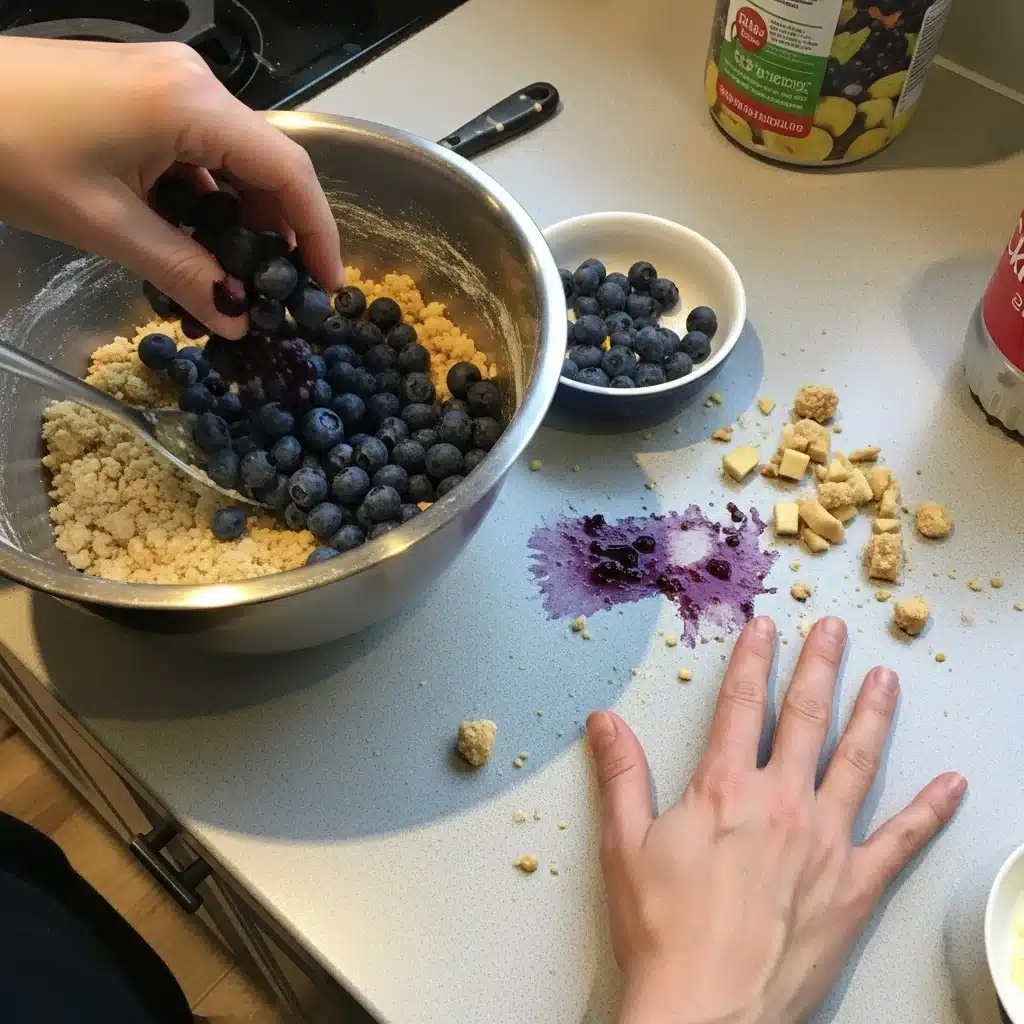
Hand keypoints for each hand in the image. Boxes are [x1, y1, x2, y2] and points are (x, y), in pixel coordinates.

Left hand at [0, 37, 342, 337]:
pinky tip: (199, 244)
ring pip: (235, 162)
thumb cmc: (9, 150)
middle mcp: (194, 85)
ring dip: (244, 221)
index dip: (318, 234)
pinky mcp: (143, 96)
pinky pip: (200, 153)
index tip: (328, 288)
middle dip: (284, 233)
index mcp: (193, 105)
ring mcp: (168, 86)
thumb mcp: (106, 226)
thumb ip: (183, 274)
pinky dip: (209, 201)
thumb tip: (237, 320)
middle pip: (268, 165)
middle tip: (286, 294)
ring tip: (241, 280)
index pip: (288, 172)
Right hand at [587, 615, 965, 1023]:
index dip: (753, 660)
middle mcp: (781, 802)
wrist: (705, 1009)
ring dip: (872, 715)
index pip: (741, 705)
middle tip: (832, 629)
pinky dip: (929, 809)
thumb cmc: (661, 929)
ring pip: (856, 762)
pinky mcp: (854, 886)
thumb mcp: (624, 845)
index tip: (765, 626)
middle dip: (819, 667)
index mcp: (724, 789)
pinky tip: (951, 783)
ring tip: (886, 679)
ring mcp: (824, 842)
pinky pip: (901, 840)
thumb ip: (620, 775)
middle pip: (805, 718)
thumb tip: (604, 720)